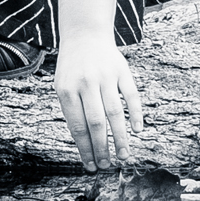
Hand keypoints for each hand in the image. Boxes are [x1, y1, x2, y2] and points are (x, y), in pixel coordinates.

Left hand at [54, 36, 142, 172]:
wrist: (85, 35)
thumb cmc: (72, 68)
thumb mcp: (62, 87)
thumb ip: (72, 112)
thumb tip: (86, 145)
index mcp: (67, 90)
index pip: (77, 126)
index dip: (85, 148)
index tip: (91, 165)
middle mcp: (86, 83)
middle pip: (96, 122)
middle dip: (102, 147)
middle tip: (108, 165)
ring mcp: (106, 76)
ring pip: (115, 112)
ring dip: (120, 137)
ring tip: (123, 155)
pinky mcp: (122, 70)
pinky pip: (131, 95)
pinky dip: (136, 113)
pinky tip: (137, 131)